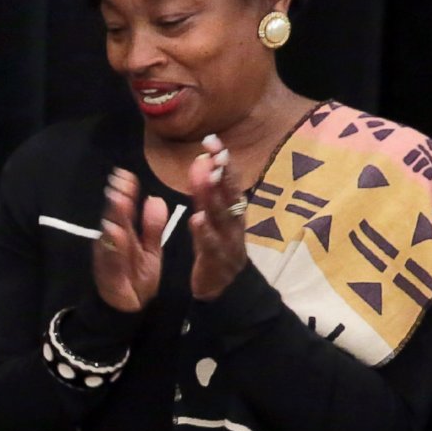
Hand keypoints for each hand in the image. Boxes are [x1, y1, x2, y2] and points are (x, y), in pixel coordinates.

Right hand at [93, 167, 165, 311]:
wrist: (129, 307)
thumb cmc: (137, 275)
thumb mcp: (151, 248)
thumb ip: (152, 226)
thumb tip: (154, 199)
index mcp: (124, 233)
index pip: (124, 208)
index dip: (126, 191)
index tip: (127, 174)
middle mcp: (113, 242)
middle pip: (115, 218)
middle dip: (117, 199)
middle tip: (119, 181)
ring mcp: (109, 258)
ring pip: (110, 235)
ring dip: (113, 217)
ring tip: (117, 199)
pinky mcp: (109, 275)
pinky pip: (111, 259)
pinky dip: (112, 245)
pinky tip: (115, 231)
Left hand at [188, 135, 248, 299]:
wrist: (225, 290)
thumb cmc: (218, 248)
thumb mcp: (213, 217)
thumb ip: (207, 192)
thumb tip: (203, 159)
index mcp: (232, 211)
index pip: (229, 181)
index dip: (223, 161)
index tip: (212, 140)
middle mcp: (234, 223)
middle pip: (230, 195)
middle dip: (224, 172)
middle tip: (216, 151)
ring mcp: (228, 243)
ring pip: (223, 218)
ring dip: (215, 196)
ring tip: (208, 176)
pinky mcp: (217, 262)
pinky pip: (211, 246)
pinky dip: (205, 233)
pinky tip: (198, 220)